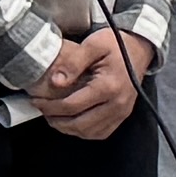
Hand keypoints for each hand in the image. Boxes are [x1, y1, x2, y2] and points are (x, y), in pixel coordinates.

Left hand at [30, 28, 146, 135]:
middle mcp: (117, 104)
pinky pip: (100, 133)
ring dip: (68, 128)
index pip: (72, 106)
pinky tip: (72, 122)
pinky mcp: (123, 115)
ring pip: (89, 132)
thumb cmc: (117, 44)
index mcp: (108, 86)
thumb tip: (55, 82)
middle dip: (56, 120)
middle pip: (79, 124)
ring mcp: (122, 112)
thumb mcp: (93, 44)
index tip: (36, 100)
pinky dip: (83, 131)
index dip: (50, 106)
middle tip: (42, 109)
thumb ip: (73, 62)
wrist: (139, 48)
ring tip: (54, 117)